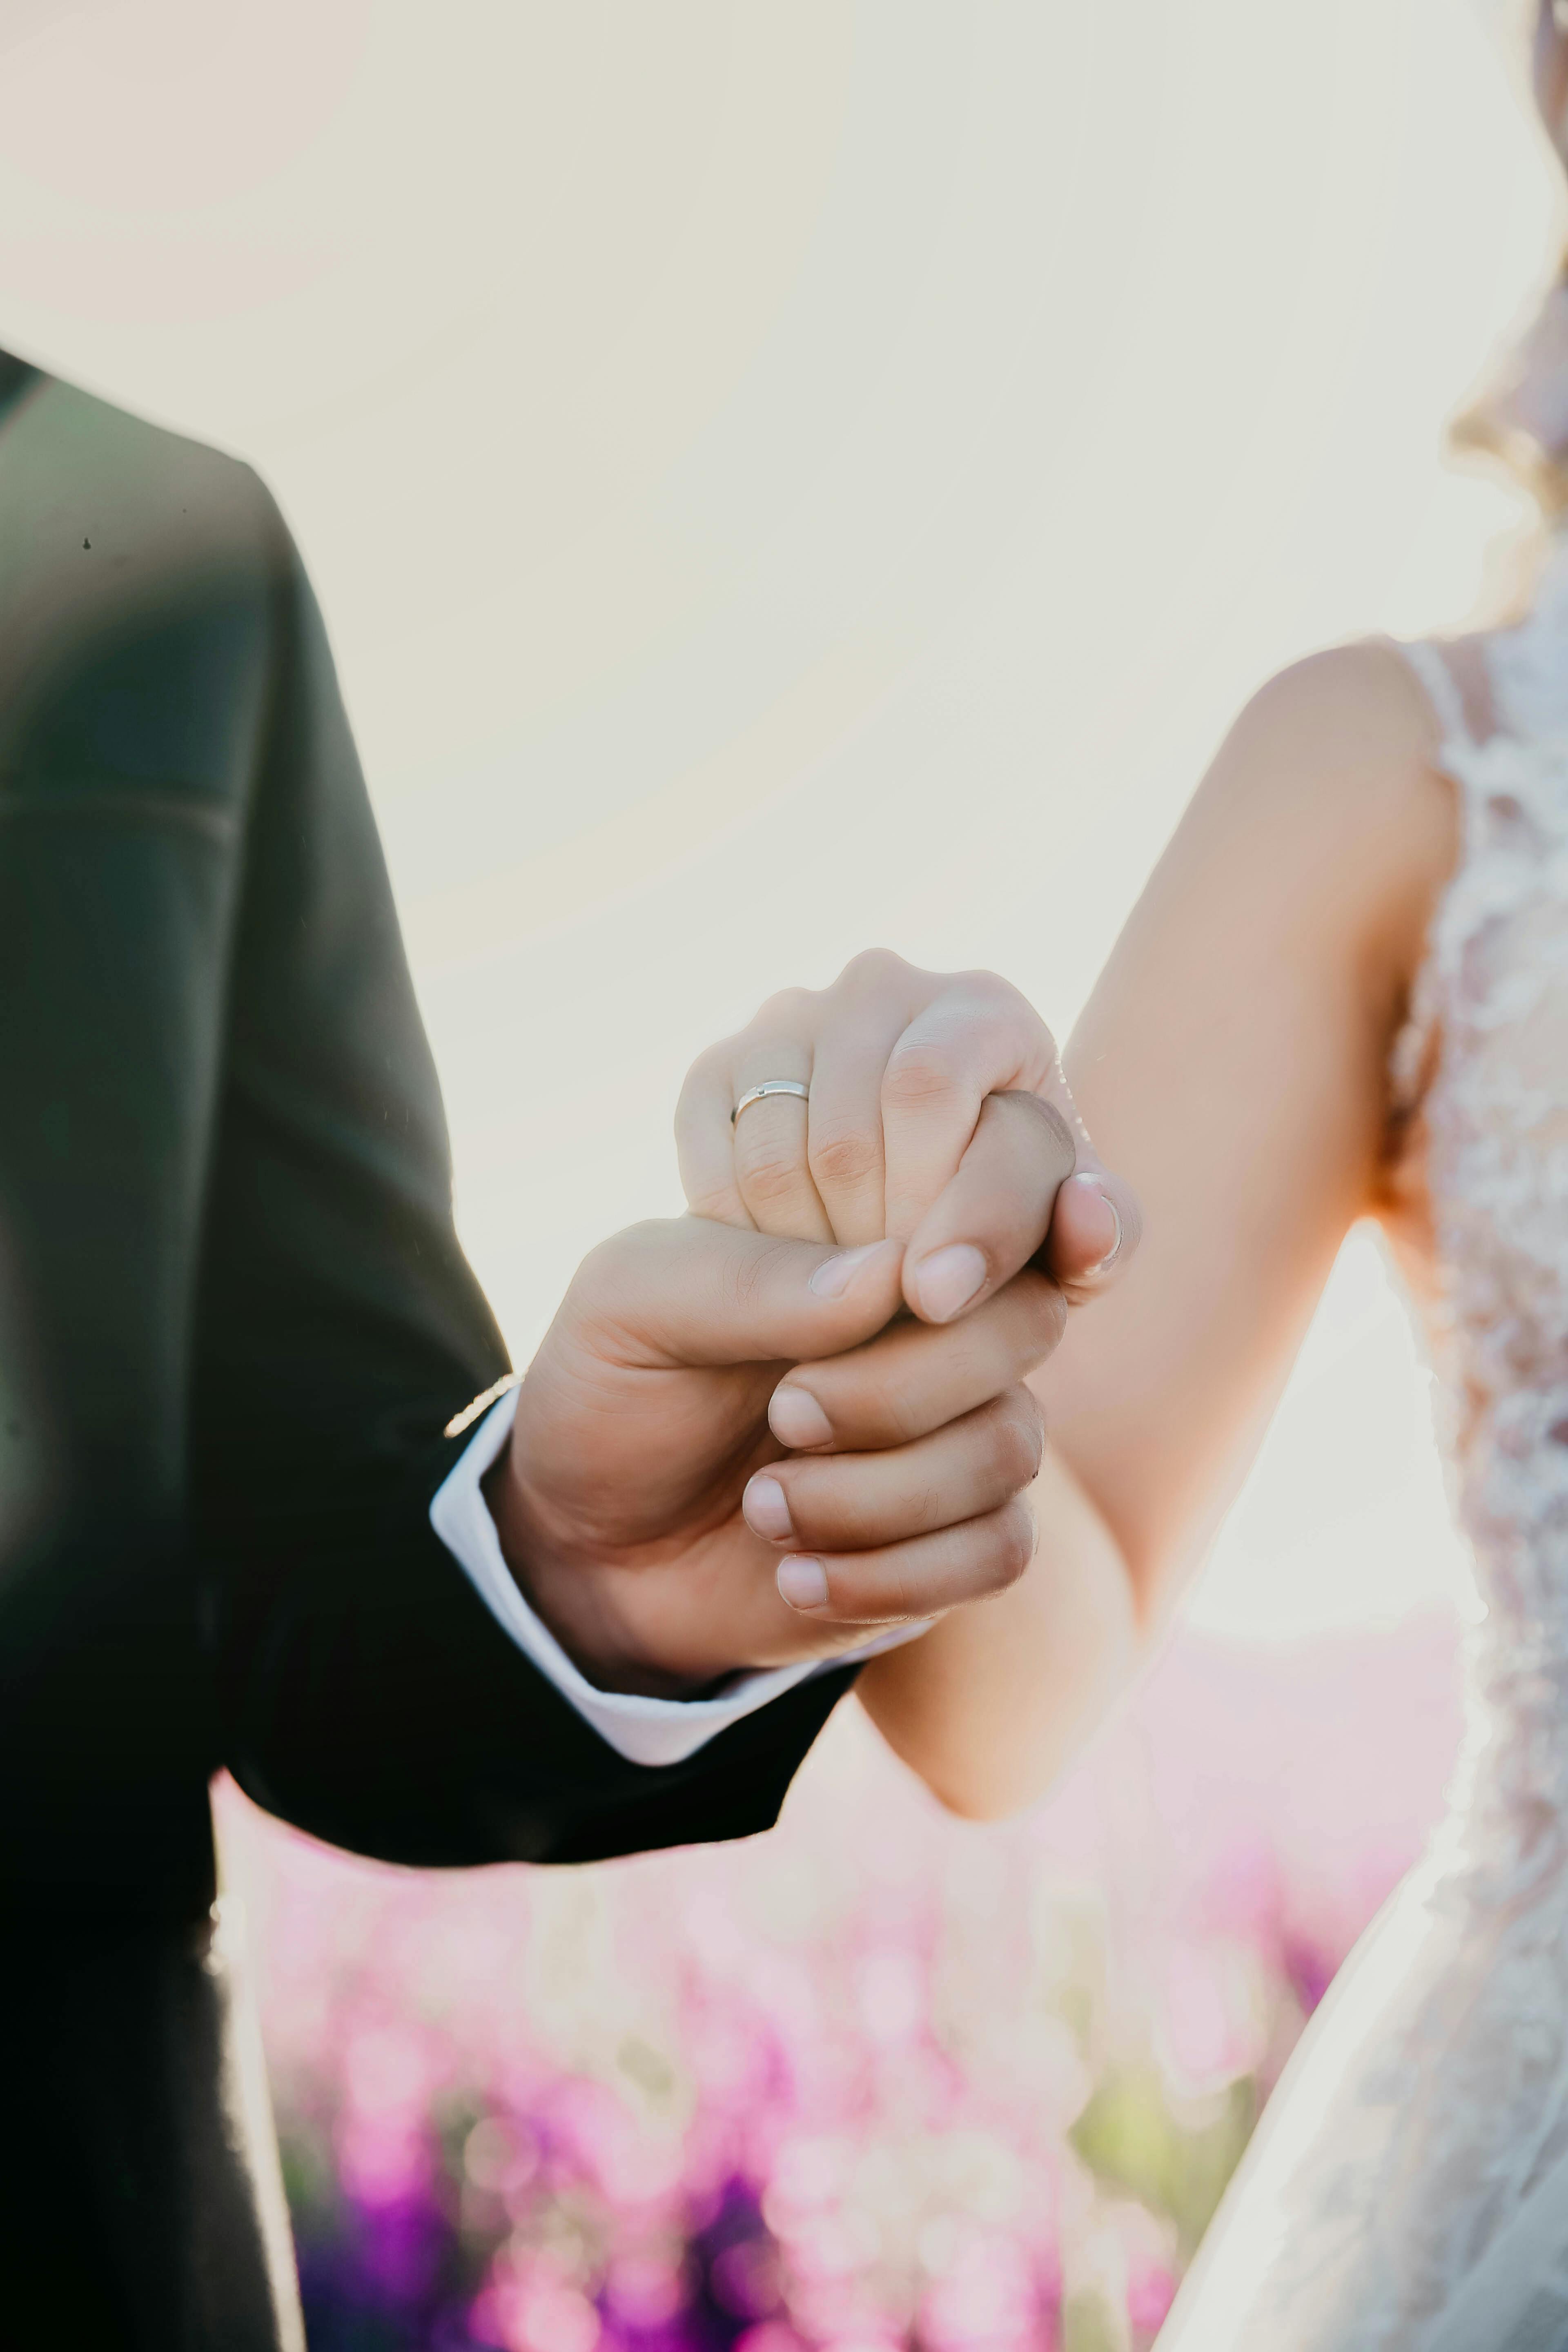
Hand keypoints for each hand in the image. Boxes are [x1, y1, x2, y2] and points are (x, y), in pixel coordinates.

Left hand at [489, 1214, 1069, 1693]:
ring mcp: (961, 1431)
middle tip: (783, 1413)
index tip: (925, 1287)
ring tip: (762, 1504)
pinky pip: (998, 1550)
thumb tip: (889, 1274)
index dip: (1001, 1220)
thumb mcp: (633, 1304)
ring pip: (1006, 1449)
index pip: (1001, 1193)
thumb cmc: (616, 1389)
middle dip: (896, 1388)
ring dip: (872, 1495)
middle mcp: (942, 1324)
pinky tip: (794, 1575)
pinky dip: (890, 1574)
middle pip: (1023, 1325)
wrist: (588, 1541)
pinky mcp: (960, 1540)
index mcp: (878, 1235)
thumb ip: (750, 1279)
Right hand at [677, 949, 1135, 1315]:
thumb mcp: (1068, 1241)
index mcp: (981, 1005)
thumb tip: (1087, 1216)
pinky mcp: (715, 1071)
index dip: (926, 1201)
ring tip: (852, 1303)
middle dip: (874, 1246)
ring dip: (811, 1258)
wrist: (916, 1206)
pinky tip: (800, 1273)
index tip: (937, 1301)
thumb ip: (1103, 1238)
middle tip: (896, 1314)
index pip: (927, 1087)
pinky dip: (752, 1243)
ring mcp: (785, 1020)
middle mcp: (878, 985)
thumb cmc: (1007, 1219)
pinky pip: (715, 1171)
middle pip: (845, 1135)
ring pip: (772, 1162)